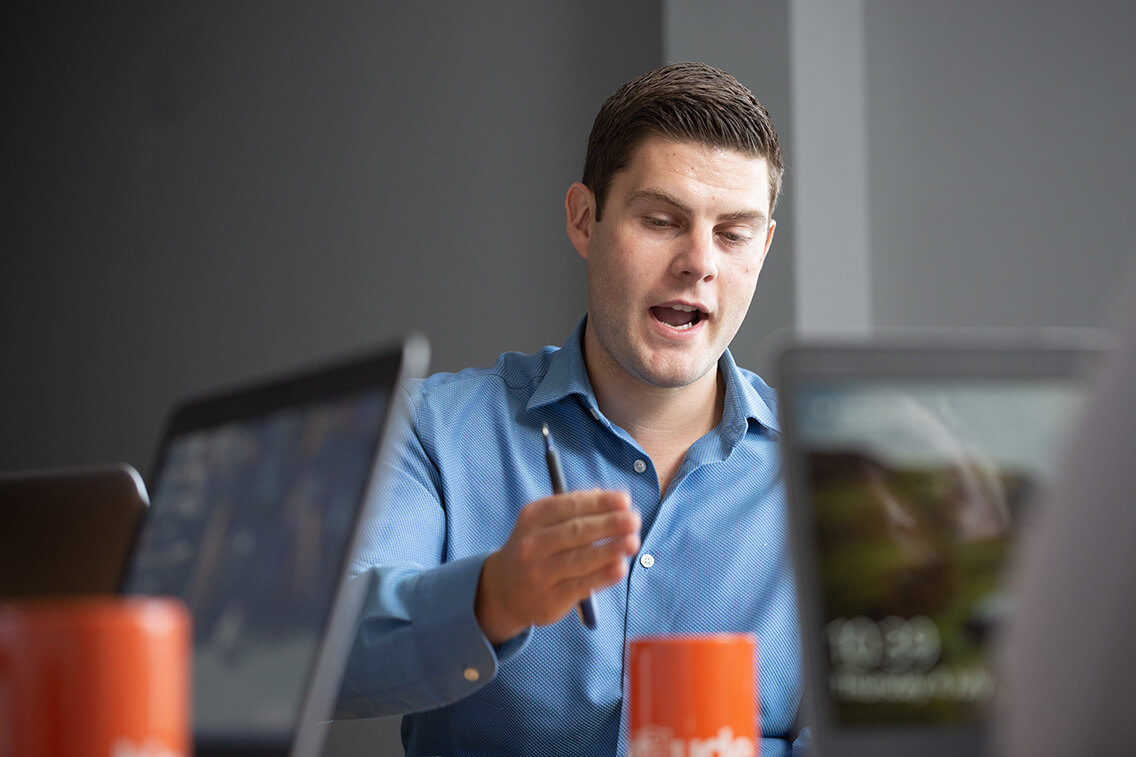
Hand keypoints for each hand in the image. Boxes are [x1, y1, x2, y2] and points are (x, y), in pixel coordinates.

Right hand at [475, 489, 639, 643]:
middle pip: (577, 531)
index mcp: (533, 517)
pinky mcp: (550, 599)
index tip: (625, 500)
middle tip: (634, 520)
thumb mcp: (543, 522)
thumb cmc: (537, 548)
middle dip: (610, 524)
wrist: (504, 589)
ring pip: (580, 559)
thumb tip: (612, 498)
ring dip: (610, 550)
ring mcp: (540, 573)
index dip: (600, 502)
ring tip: (633, 542)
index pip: (570, 505)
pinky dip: (603, 576)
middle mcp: (533, 544)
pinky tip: (619, 568)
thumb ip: (575, 508)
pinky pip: (581, 585)